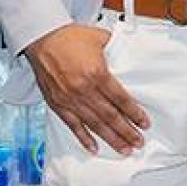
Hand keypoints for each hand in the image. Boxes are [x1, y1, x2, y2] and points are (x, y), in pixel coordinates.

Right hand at [23, 24, 148, 155]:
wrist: (42, 37)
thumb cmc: (68, 37)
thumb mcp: (99, 38)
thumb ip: (116, 49)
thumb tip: (130, 55)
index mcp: (96, 73)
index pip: (121, 100)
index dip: (134, 114)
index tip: (144, 123)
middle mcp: (83, 89)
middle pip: (110, 116)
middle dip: (127, 131)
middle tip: (138, 141)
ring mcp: (70, 99)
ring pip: (94, 125)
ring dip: (111, 138)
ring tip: (124, 148)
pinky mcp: (58, 104)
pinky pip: (73, 125)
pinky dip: (84, 138)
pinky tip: (94, 147)